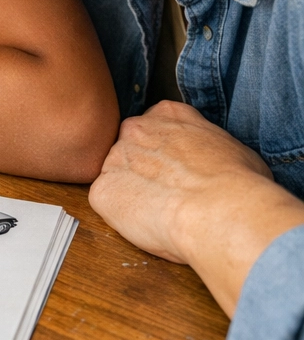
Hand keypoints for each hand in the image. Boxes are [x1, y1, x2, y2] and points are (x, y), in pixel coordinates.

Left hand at [89, 100, 270, 262]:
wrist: (221, 211)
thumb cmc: (238, 185)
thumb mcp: (231, 149)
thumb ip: (205, 147)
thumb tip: (209, 165)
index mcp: (169, 114)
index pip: (155, 127)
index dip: (165, 155)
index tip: (176, 173)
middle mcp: (135, 129)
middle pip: (130, 151)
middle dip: (143, 173)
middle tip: (167, 196)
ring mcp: (114, 159)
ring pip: (116, 178)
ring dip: (131, 195)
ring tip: (162, 214)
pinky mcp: (101, 191)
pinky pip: (106, 204)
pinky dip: (122, 217)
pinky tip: (148, 225)